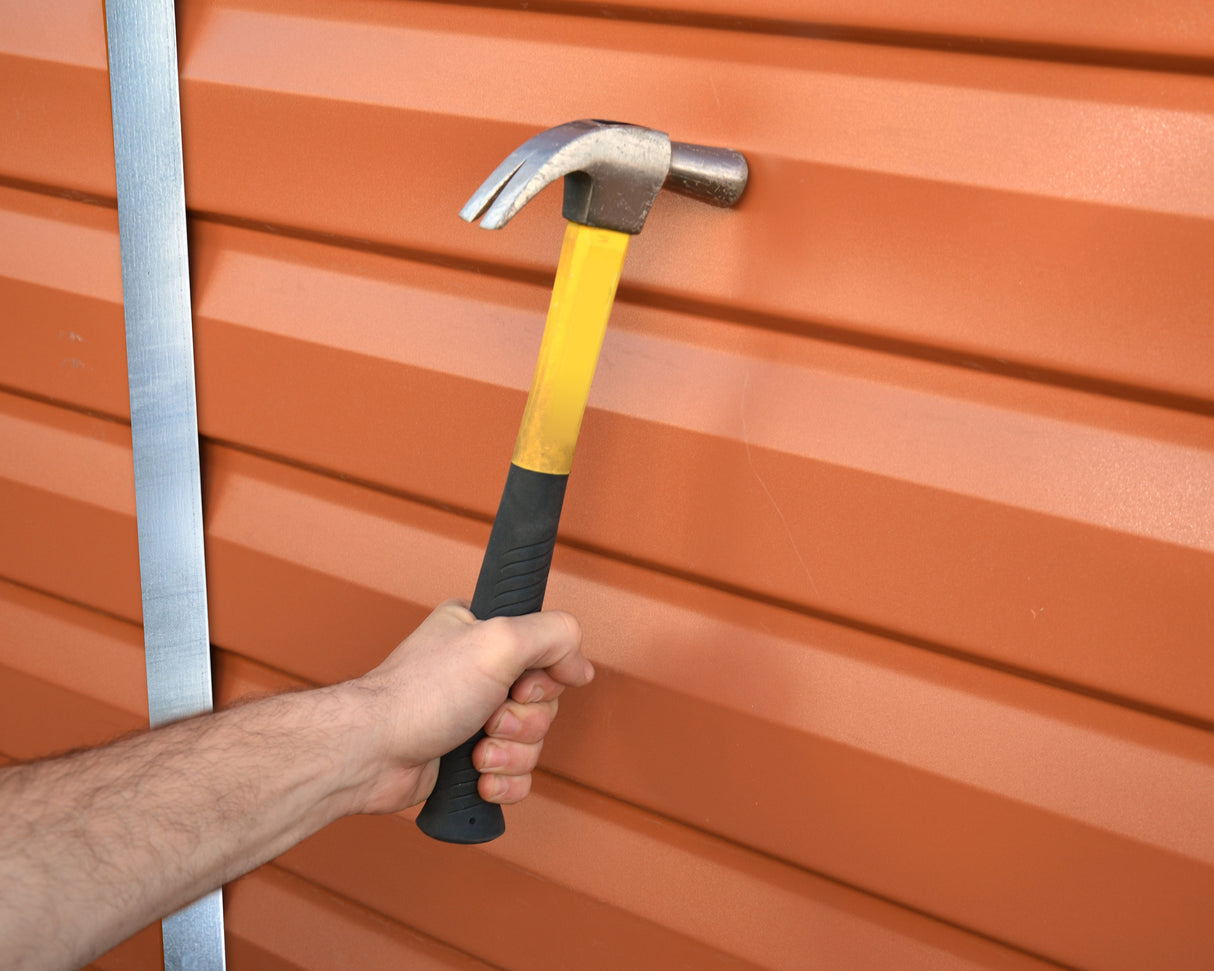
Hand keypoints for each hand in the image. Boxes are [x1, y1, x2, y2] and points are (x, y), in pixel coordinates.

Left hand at [345, 601, 592, 814]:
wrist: (372, 754)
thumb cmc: (421, 693)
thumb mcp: (498, 641)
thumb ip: (553, 635)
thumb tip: (580, 665)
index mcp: (482, 632)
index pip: (548, 651)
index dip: (545, 678)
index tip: (522, 685)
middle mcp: (479, 672)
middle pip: (545, 703)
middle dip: (523, 722)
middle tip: (491, 719)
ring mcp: (473, 718)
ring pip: (533, 743)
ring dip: (511, 754)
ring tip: (477, 753)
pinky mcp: (469, 761)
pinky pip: (517, 776)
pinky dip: (504, 781)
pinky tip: (478, 777)